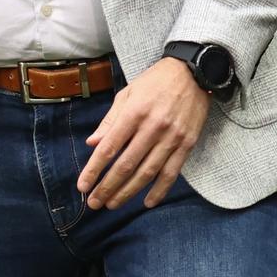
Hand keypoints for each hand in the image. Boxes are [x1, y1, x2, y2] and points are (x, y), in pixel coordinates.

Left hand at [78, 57, 209, 209]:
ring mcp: (171, 137)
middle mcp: (152, 127)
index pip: (109, 148)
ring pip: (147, 173)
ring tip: (113, 204)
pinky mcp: (187, 144)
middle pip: (126, 165)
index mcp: (134, 112)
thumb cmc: (156, 81)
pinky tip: (148, 202)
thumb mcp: (128, 93)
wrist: (194, 73)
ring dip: (128, 192)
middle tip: (94, 203)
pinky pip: (171, 173)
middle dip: (107, 187)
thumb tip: (92, 143)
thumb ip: (110, 120)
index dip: (94, 169)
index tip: (83, 186)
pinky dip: (159, 190)